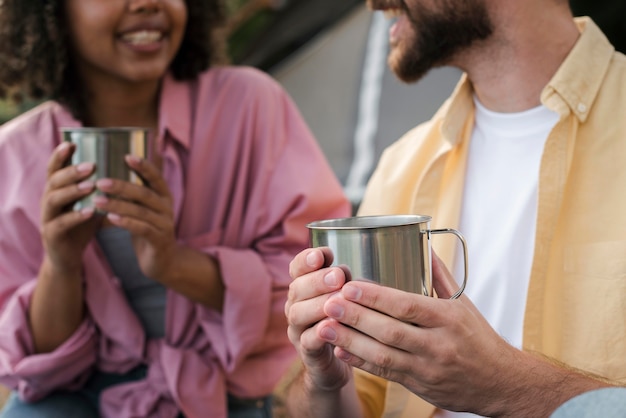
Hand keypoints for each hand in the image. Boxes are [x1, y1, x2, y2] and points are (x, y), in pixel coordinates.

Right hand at [40, 142, 98, 274]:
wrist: (68, 257)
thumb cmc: (81, 226)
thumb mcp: (90, 203)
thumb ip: (101, 187)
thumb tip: (125, 168)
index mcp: (57, 190)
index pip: (54, 168)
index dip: (60, 155)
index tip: (71, 142)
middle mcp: (48, 200)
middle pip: (53, 181)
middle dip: (71, 171)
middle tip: (90, 165)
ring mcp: (47, 218)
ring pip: (53, 199)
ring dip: (72, 191)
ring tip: (91, 185)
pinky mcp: (51, 235)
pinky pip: (60, 224)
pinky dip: (75, 216)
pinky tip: (90, 211)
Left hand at [93, 155, 176, 281]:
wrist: (162, 262)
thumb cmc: (147, 231)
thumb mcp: (143, 210)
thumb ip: (133, 195)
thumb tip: (106, 173)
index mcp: (164, 197)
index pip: (156, 177)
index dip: (143, 166)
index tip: (126, 156)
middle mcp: (167, 208)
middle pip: (145, 193)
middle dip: (122, 186)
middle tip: (100, 181)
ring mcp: (165, 225)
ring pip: (141, 211)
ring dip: (118, 204)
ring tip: (98, 200)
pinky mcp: (160, 241)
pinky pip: (142, 229)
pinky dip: (126, 222)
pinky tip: (110, 218)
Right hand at [285, 247, 355, 391]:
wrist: (337, 363)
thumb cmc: (343, 321)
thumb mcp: (344, 296)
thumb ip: (342, 282)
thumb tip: (344, 269)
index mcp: (304, 288)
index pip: (296, 268)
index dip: (306, 260)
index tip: (321, 254)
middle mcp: (296, 306)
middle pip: (296, 288)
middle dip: (317, 280)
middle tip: (338, 276)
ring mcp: (298, 330)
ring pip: (297, 314)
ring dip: (318, 304)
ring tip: (338, 299)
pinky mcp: (307, 353)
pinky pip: (307, 342)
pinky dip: (319, 333)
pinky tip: (333, 325)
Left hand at [316, 252, 519, 415]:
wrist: (500, 383)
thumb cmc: (478, 338)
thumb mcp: (463, 303)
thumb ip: (438, 276)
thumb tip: (421, 243)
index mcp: (448, 318)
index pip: (407, 306)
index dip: (376, 297)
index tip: (350, 286)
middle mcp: (437, 344)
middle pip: (390, 331)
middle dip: (356, 317)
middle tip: (329, 304)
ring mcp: (427, 368)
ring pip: (383, 355)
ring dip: (350, 341)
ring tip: (324, 327)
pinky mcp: (419, 386)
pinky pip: (385, 374)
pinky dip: (360, 362)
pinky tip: (340, 350)